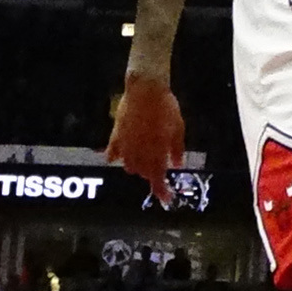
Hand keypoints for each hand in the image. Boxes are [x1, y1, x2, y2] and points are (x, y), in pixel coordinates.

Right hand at [106, 75, 186, 205]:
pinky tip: (120, 154)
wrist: (145, 90)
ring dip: (137, 166)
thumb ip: (177, 149)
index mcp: (156, 154)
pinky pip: (113, 154)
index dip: (161, 192)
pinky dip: (117, 157)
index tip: (166, 200)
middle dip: (151, 173)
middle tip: (159, 164)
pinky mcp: (114, 137)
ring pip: (128, 167)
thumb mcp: (178, 128)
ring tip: (144, 157)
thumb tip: (178, 165)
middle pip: (143, 174)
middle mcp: (139, 155)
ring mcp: (124, 147)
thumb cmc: (166, 108)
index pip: (158, 180)